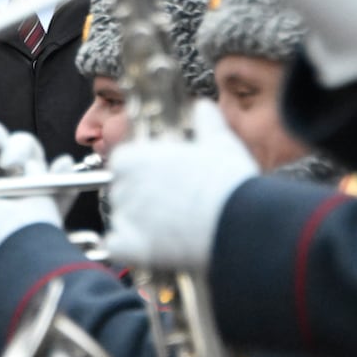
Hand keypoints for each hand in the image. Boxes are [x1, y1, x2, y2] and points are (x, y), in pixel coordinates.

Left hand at [104, 101, 256, 271]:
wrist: (239, 224)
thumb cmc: (228, 181)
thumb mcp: (219, 142)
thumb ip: (206, 122)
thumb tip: (204, 107)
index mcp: (135, 157)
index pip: (123, 162)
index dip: (142, 172)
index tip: (163, 179)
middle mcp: (123, 185)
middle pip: (122, 191)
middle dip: (142, 199)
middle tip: (173, 206)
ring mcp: (125, 217)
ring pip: (122, 221)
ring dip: (139, 226)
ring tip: (173, 228)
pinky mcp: (131, 248)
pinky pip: (117, 248)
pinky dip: (131, 250)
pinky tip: (154, 247)